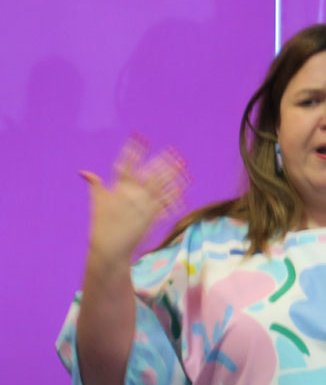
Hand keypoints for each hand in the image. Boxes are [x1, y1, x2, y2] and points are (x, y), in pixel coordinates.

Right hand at [82, 134, 187, 261]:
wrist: (110, 246)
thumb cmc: (101, 223)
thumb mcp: (97, 202)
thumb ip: (94, 185)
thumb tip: (83, 171)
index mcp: (118, 188)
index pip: (126, 164)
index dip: (133, 150)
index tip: (139, 137)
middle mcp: (132, 194)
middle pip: (150, 172)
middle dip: (162, 161)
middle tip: (173, 150)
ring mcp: (143, 205)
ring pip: (161, 186)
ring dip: (173, 175)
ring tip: (183, 165)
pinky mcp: (151, 217)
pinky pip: (165, 204)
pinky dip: (174, 195)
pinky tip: (182, 188)